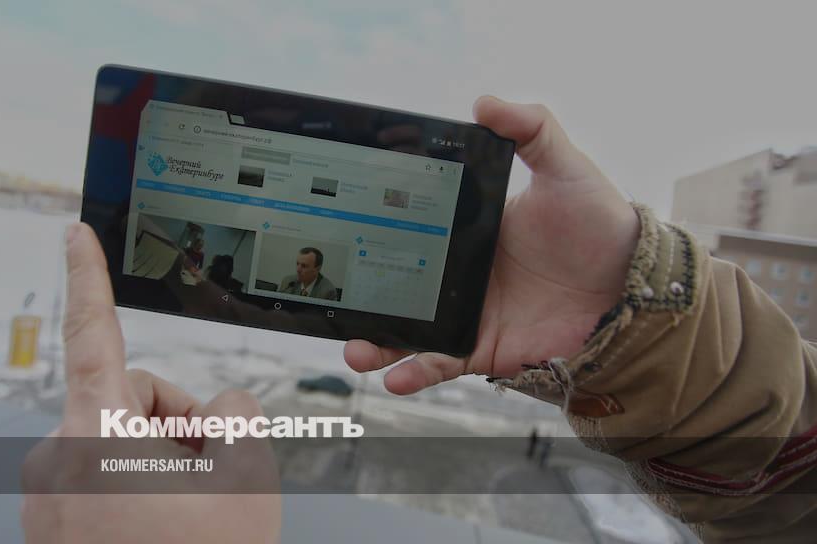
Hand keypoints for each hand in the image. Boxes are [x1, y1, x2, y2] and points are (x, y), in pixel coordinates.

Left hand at [21, 223, 279, 542]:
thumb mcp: (246, 478)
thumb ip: (238, 412)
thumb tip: (222, 407)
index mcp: (96, 438)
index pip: (95, 332)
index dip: (89, 274)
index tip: (74, 233)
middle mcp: (57, 463)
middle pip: (130, 397)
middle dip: (179, 422)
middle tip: (214, 469)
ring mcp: (49, 500)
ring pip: (120, 440)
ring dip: (163, 458)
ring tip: (193, 508)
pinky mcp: (52, 526)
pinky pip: (102, 476)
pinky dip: (138, 485)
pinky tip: (166, 522)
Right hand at [345, 96, 639, 394]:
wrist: (631, 286)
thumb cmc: (599, 223)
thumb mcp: (565, 168)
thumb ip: (531, 130)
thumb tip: (484, 102)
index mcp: (467, 230)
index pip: (409, 229)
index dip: (375, 232)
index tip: (343, 229)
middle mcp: (459, 274)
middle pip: (397, 285)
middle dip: (363, 298)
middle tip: (336, 302)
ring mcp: (468, 313)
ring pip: (409, 331)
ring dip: (377, 343)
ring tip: (356, 351)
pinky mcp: (484, 349)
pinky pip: (441, 363)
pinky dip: (416, 373)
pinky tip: (396, 378)